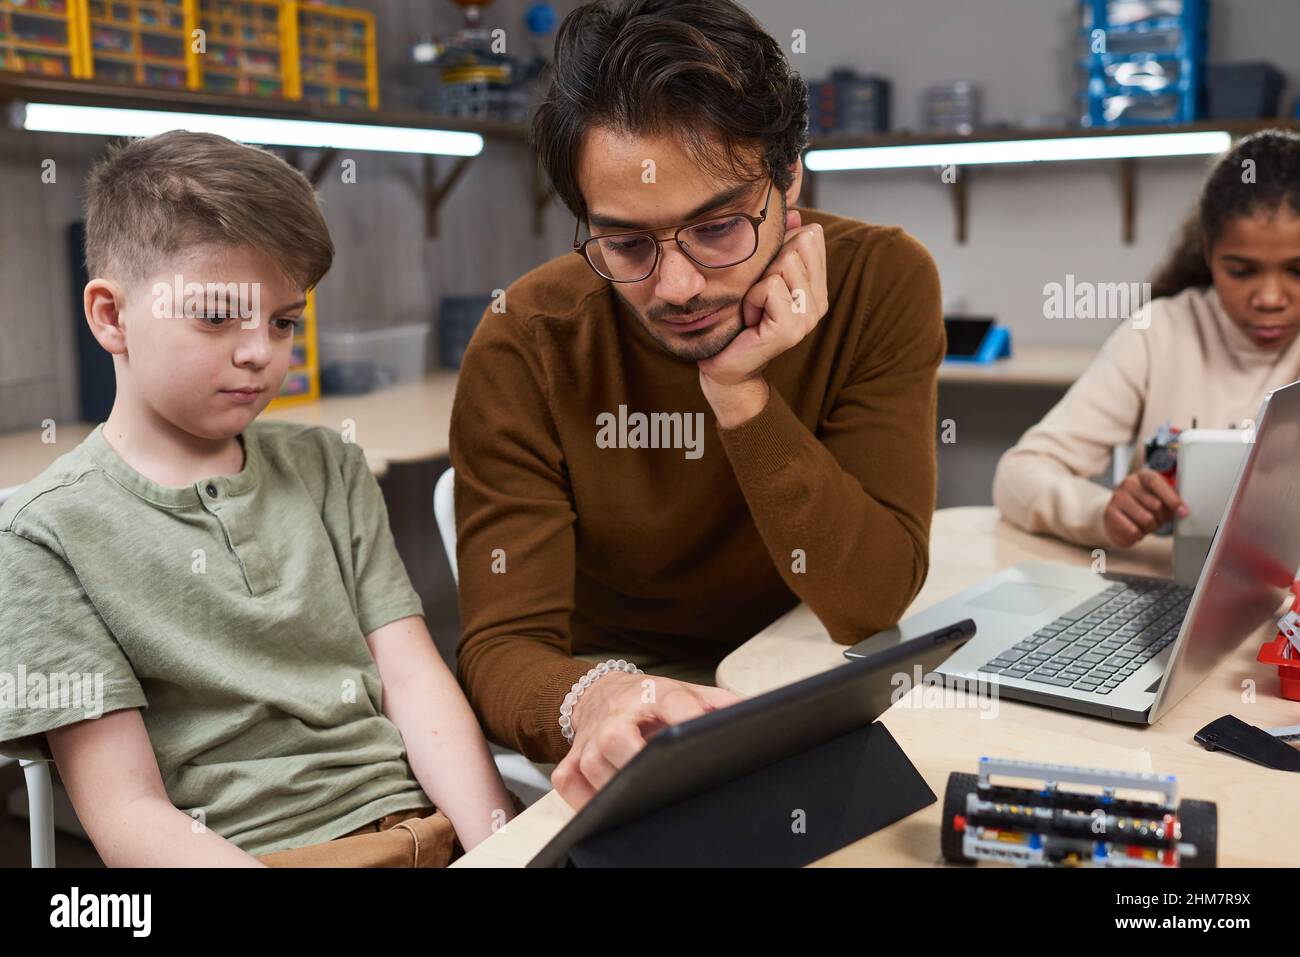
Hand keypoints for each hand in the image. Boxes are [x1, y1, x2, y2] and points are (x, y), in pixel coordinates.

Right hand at [551, 670, 739, 809]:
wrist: (602, 691)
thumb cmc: (649, 699)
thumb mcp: (689, 692)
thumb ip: (721, 704)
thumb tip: (758, 715)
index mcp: (651, 693)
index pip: (670, 701)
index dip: (686, 717)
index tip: (698, 734)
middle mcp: (617, 714)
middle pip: (615, 738)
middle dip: (633, 761)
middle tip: (656, 779)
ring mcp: (589, 737)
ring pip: (591, 765)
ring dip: (613, 785)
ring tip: (637, 796)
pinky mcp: (570, 757)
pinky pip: (569, 783)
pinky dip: (583, 799)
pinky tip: (605, 804)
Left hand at [697, 210, 827, 425]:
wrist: (726, 365)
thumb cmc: (738, 318)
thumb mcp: (760, 275)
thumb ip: (781, 246)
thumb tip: (794, 213)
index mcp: (817, 287)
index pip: (811, 237)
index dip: (780, 247)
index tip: (765, 277)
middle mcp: (819, 302)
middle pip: (797, 245)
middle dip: (767, 265)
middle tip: (756, 296)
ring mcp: (808, 317)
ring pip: (784, 264)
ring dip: (756, 284)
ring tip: (752, 309)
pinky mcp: (791, 328)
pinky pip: (770, 287)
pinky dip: (751, 299)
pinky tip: (750, 319)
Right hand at [1103, 467, 1188, 547]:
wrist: (1117, 517)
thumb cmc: (1144, 507)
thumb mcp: (1159, 498)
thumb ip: (1172, 500)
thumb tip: (1183, 510)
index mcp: (1143, 476)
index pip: (1156, 482)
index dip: (1171, 498)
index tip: (1183, 512)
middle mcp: (1128, 484)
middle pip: (1156, 505)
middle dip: (1162, 517)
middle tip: (1158, 519)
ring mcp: (1117, 498)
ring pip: (1146, 520)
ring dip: (1151, 528)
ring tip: (1146, 524)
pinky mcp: (1110, 514)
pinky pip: (1133, 531)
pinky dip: (1139, 535)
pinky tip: (1135, 529)